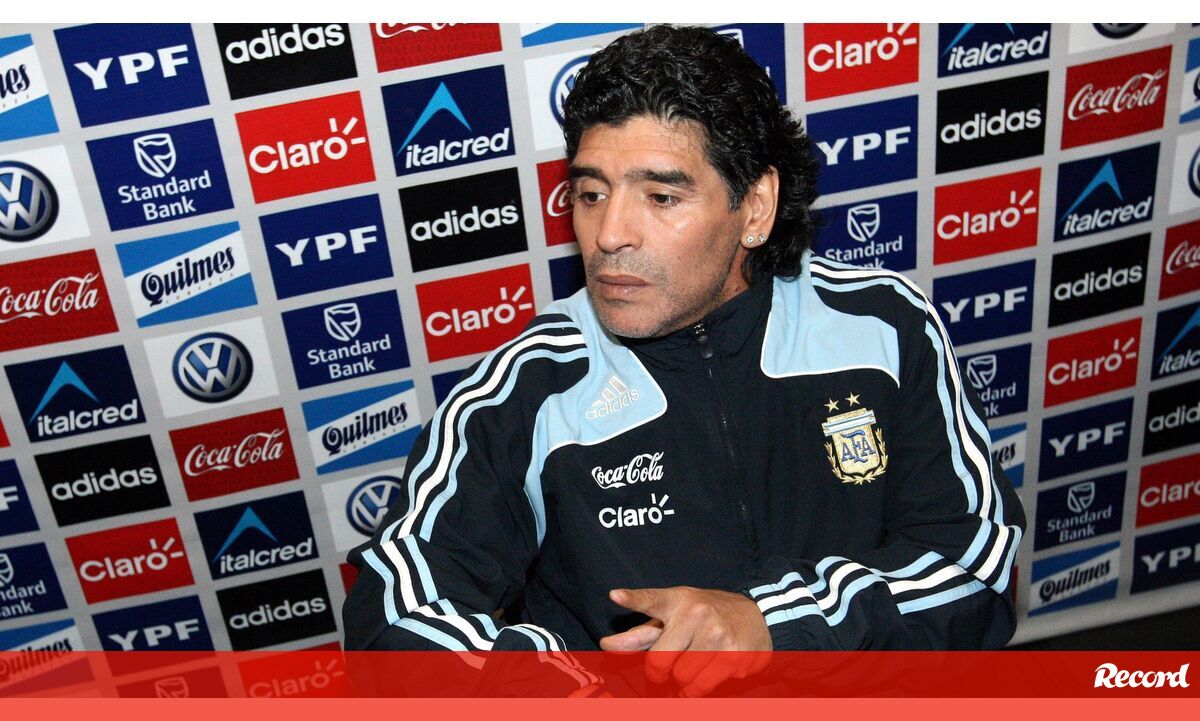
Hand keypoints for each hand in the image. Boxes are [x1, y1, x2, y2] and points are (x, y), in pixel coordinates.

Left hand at [598, 586, 772, 695]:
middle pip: (659, 661)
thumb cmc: (703, 616)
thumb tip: (606, 645)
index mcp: (676, 601)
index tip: (616, 596)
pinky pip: (703, 686)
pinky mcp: (734, 654)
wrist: (754, 614)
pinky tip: (709, 671)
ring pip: (682, 678)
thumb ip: (639, 634)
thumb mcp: (672, 616)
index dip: (632, 599)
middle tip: (669, 667)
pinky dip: (699, 688)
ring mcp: (717, 634)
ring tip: (693, 666)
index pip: (650, 600)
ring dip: (683, 682)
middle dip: (661, 672)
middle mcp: (696, 614)